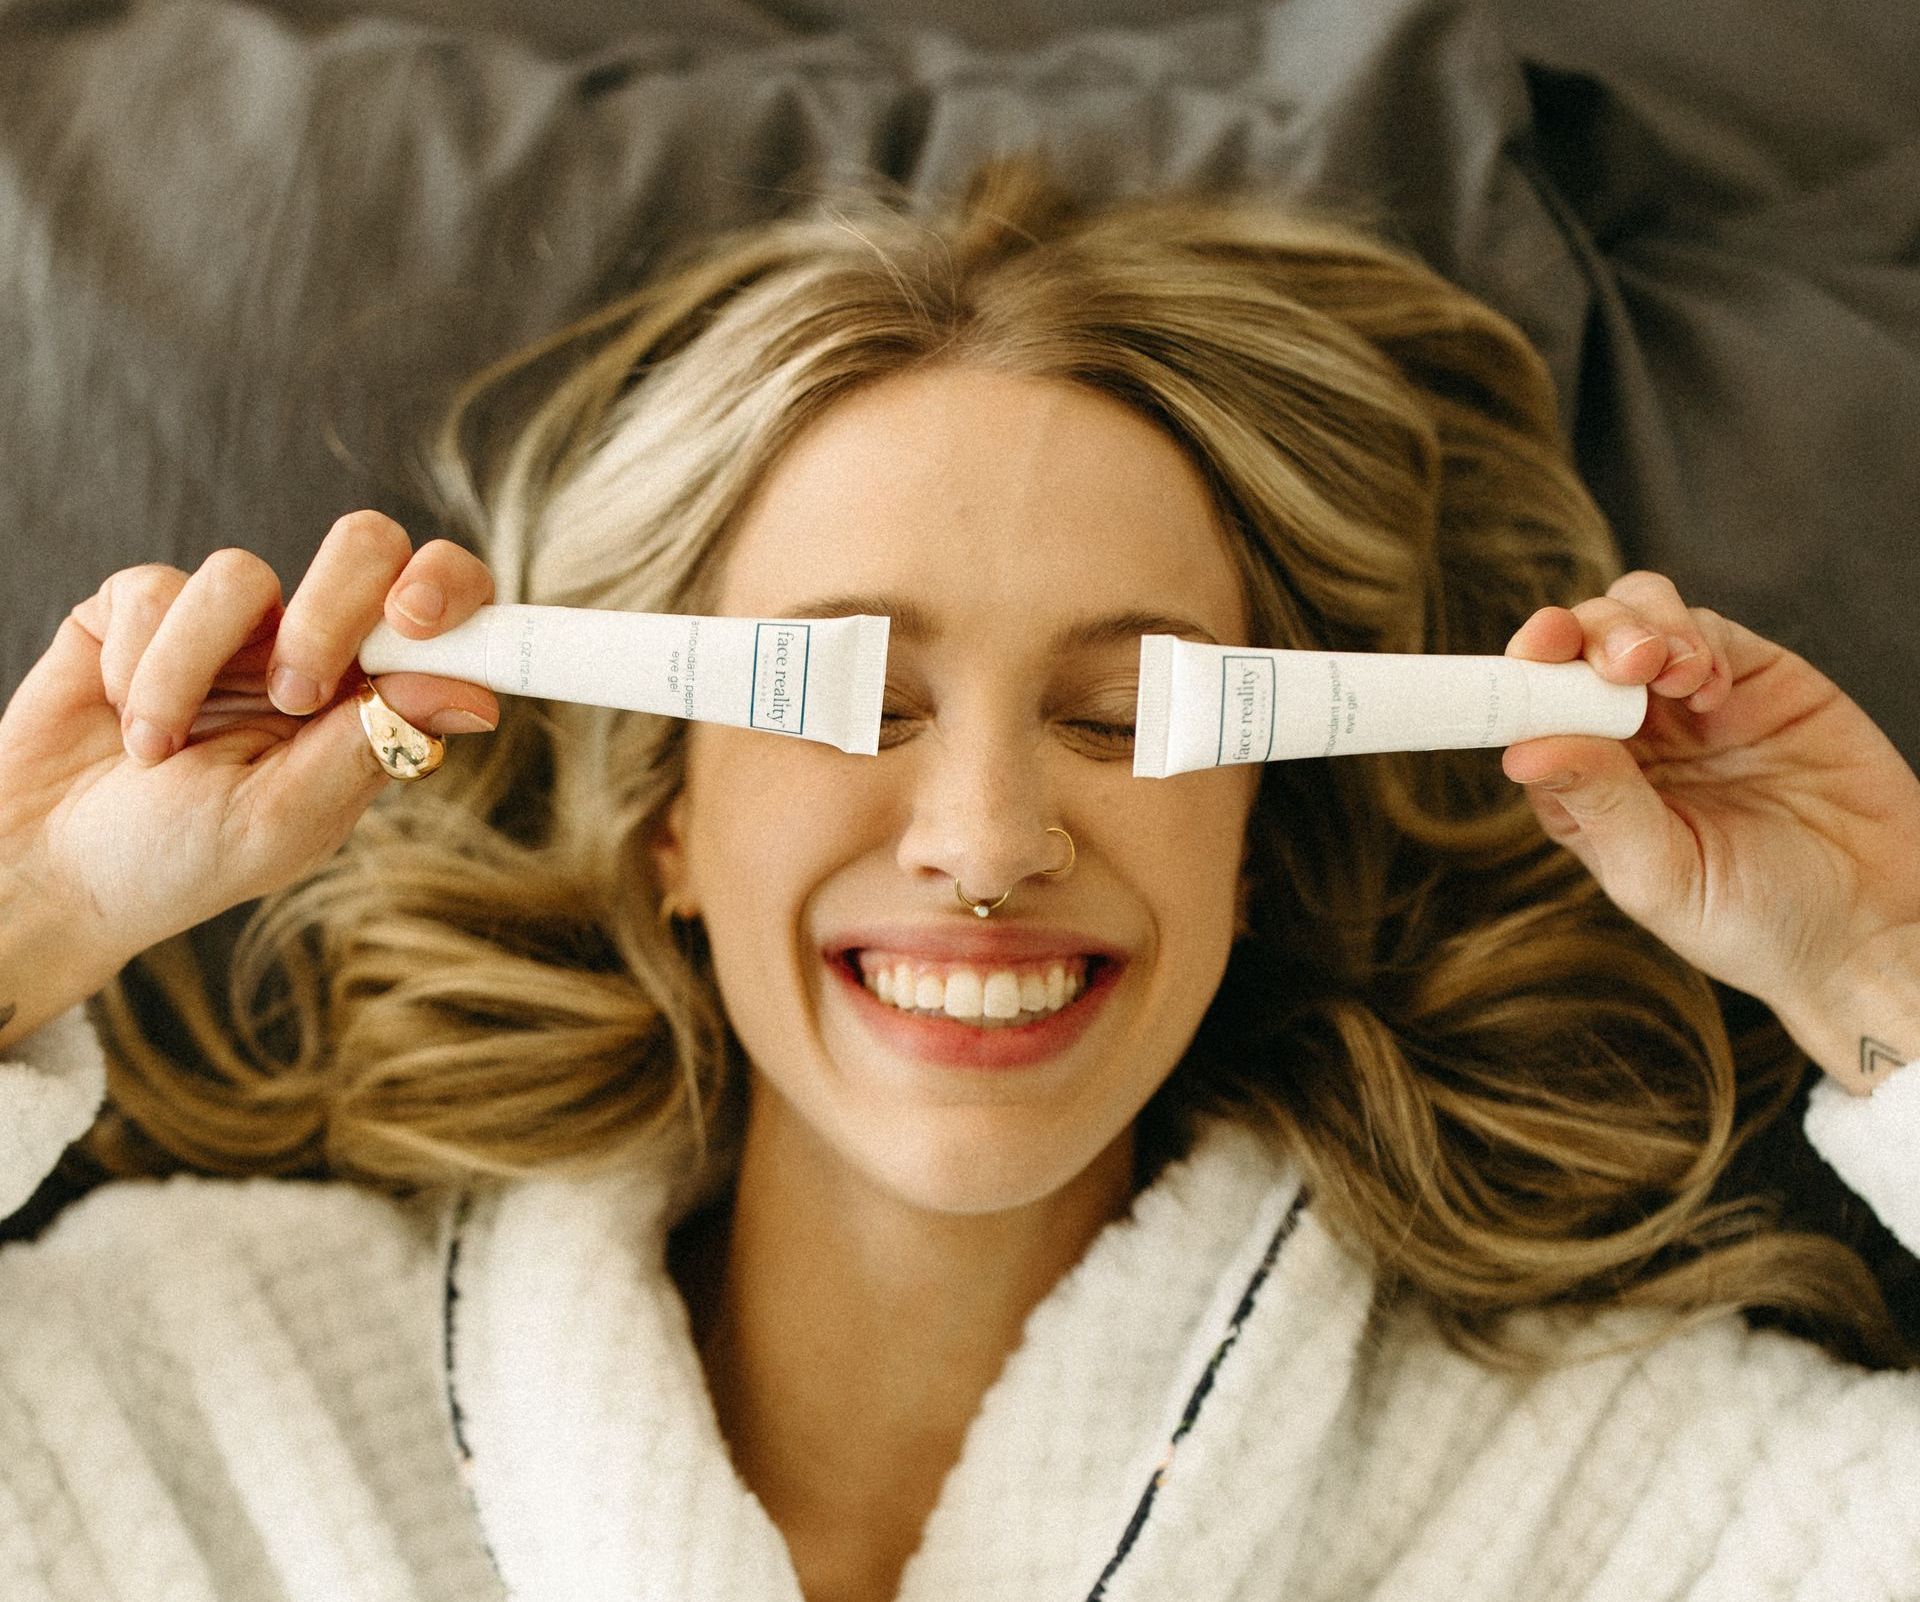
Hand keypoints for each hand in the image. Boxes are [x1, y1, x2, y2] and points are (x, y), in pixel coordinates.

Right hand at [0, 512, 498, 1038]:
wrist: (46, 865)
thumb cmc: (179, 859)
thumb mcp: (285, 819)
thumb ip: (372, 744)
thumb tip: (478, 696)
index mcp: (369, 700)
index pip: (443, 610)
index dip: (450, 589)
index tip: (417, 620)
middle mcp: (314, 648)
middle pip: (366, 547)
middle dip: (331, 610)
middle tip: (294, 691)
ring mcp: (231, 624)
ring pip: (242, 574)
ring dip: (195, 670)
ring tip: (160, 751)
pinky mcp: (144, 607)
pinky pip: (157, 588)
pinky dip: (138, 666)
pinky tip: (124, 722)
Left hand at [1500, 570, 1919, 1094]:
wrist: (1871, 925)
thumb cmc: (1755, 922)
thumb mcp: (1661, 875)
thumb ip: (1599, 804)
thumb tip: (1519, 751)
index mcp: (1585, 788)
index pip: (1530, 713)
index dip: (1519, 677)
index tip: (1527, 658)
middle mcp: (1627, 739)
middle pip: (1574, 650)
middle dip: (1581, 636)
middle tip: (1616, 662)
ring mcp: (1687, 705)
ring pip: (1633, 619)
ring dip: (1634, 626)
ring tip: (1659, 667)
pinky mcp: (1754, 679)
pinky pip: (1707, 630)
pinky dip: (1697, 638)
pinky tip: (1707, 687)